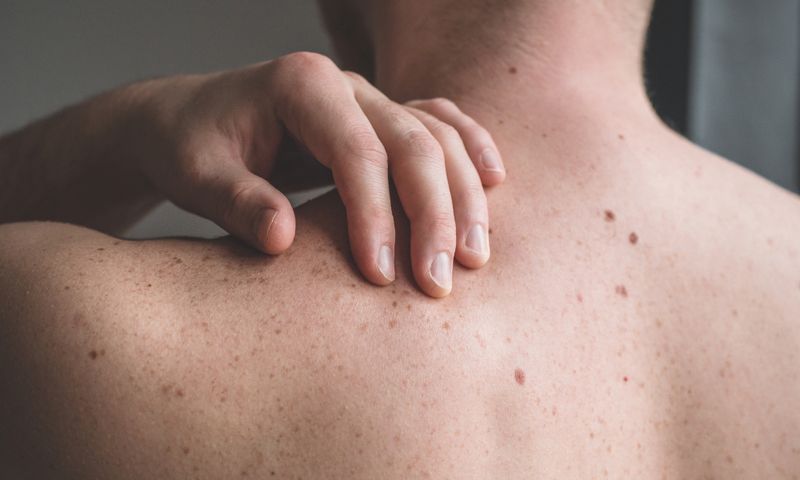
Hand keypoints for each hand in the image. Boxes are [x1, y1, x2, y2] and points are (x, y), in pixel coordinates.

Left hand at [139, 52, 505, 296]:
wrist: (188, 122)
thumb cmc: (188, 147)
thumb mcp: (194, 174)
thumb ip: (235, 201)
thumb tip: (283, 238)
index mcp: (301, 84)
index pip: (357, 151)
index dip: (374, 215)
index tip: (380, 276)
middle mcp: (346, 84)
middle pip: (412, 143)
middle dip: (433, 216)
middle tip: (439, 282)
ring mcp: (369, 98)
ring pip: (437, 137)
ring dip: (463, 197)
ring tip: (473, 258)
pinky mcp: (380, 119)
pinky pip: (439, 125)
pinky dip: (470, 151)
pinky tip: (495, 182)